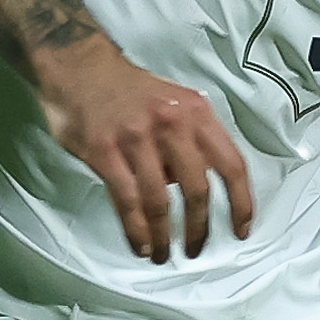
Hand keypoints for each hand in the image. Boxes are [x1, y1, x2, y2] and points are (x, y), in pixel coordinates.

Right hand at [32, 34, 256, 261]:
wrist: (77, 65)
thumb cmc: (129, 91)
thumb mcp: (175, 102)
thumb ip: (192, 141)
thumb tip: (198, 188)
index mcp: (197, 112)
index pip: (231, 164)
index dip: (241, 204)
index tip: (241, 231)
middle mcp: (171, 124)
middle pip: (197, 189)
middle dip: (199, 228)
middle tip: (195, 249)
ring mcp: (136, 138)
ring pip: (160, 202)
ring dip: (165, 236)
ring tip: (164, 255)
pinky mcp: (105, 151)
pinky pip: (127, 201)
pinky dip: (136, 230)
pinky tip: (141, 245)